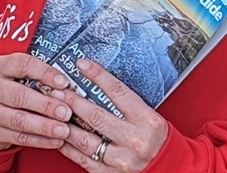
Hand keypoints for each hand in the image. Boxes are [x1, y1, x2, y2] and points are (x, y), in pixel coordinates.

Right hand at [0, 53, 76, 152]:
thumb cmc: (10, 87)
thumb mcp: (17, 74)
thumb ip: (38, 77)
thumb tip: (68, 85)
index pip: (22, 65)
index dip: (44, 73)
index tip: (64, 83)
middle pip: (18, 96)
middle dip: (45, 105)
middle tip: (66, 112)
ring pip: (17, 120)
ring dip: (43, 126)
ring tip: (63, 130)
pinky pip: (17, 137)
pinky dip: (39, 140)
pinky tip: (55, 141)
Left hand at [53, 58, 168, 172]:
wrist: (172, 168)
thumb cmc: (159, 140)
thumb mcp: (151, 116)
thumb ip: (127, 104)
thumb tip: (97, 85)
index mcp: (147, 121)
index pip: (118, 92)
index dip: (98, 76)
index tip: (82, 65)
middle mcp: (135, 141)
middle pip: (96, 116)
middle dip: (73, 100)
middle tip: (58, 89)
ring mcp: (122, 160)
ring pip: (85, 140)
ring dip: (65, 124)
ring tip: (54, 111)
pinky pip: (83, 159)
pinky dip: (68, 146)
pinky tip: (60, 135)